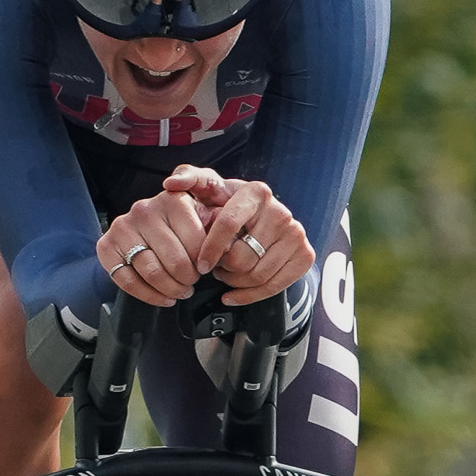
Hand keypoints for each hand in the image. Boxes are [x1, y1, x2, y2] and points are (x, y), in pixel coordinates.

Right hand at [96, 175, 223, 306]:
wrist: (138, 229)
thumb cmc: (176, 226)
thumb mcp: (201, 217)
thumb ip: (216, 226)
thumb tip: (229, 244)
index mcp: (173, 200)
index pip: (197, 242)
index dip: (205, 262)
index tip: (205, 268)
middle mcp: (145, 210)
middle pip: (175, 261)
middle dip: (188, 279)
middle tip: (191, 282)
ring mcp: (124, 228)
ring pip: (153, 273)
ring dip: (171, 289)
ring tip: (180, 290)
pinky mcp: (107, 246)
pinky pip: (129, 282)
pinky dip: (150, 296)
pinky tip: (163, 297)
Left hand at [172, 169, 313, 305]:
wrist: (263, 219)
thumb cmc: (231, 206)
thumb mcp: (210, 189)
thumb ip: (189, 179)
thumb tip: (171, 182)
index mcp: (256, 193)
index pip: (228, 224)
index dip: (210, 249)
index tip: (201, 265)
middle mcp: (280, 212)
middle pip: (243, 257)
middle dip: (224, 267)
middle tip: (218, 264)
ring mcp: (296, 234)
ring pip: (257, 275)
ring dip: (234, 281)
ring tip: (227, 271)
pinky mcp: (304, 254)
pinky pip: (274, 287)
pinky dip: (250, 296)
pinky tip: (235, 293)